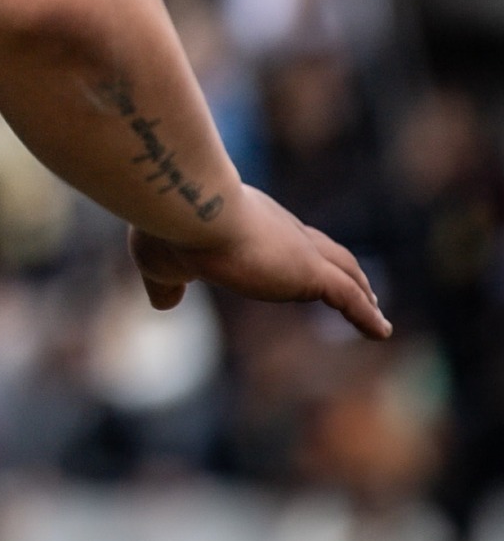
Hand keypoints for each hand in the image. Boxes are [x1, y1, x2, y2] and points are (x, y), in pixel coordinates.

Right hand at [130, 183, 391, 338]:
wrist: (188, 209)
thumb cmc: (168, 227)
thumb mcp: (159, 259)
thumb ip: (166, 282)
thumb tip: (163, 302)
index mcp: (246, 220)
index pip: (280, 237)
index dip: (294, 252)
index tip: (301, 266)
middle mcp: (278, 228)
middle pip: (322, 247)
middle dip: (341, 267)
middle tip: (358, 287)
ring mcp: (298, 249)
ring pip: (344, 268)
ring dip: (362, 289)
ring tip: (375, 309)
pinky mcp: (310, 272)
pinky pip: (350, 297)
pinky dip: (368, 315)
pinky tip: (381, 331)